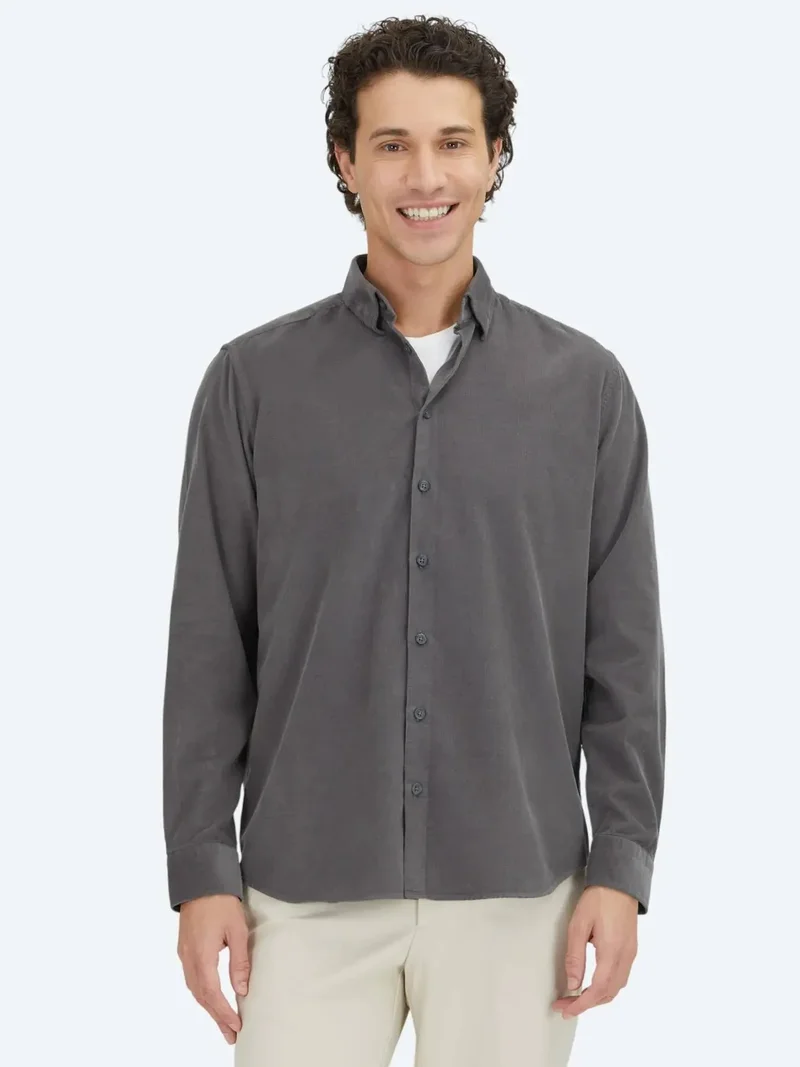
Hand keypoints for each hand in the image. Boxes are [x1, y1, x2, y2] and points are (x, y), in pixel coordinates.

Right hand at [177, 893, 250, 1044]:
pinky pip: (192, 978)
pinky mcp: (185, 948)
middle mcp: (189, 958)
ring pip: (194, 989)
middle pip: (201, 996)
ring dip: (209, 1007)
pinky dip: (202, 993)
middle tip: (231, 1034)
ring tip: (223, 1022)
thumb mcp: (237, 929)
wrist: (200, 878)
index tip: (236, 1026)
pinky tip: (211, 998)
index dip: (223, 1012)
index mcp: (201, 955)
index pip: (212, 993)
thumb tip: (242, 989)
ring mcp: (184, 953)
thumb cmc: (221, 901)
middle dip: (216, 1016)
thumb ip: (239, 961)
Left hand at [551, 885, 637, 1018]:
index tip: (565, 1010)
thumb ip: (575, 956)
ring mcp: (631, 954)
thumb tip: (572, 984)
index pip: (598, 990)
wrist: (620, 882)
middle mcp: (625, 957)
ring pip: (616, 988)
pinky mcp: (631, 949)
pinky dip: (606, 988)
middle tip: (565, 1005)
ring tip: (575, 997)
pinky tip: (592, 984)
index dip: (581, 1005)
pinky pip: (620, 977)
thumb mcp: (579, 925)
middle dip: (586, 1004)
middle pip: (608, 994)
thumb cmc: (598, 899)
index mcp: (612, 952)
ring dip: (597, 997)